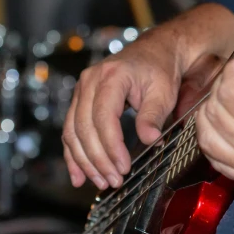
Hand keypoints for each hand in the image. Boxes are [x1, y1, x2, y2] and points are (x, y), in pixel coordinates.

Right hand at [62, 4, 233, 190]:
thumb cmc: (160, 69)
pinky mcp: (80, 101)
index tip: (124, 167)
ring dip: (85, 161)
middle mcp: (90, 81)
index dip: (111, 146)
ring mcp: (81, 90)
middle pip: (85, 128)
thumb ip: (153, 116)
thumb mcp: (162, 92)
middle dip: (98, 159)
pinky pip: (70, 131)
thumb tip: (150, 140)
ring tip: (101, 182)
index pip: (104, 117)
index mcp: (111, 76)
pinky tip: (79, 176)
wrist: (154, 52)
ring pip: (73, 132)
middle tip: (114, 181)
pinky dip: (73, 155)